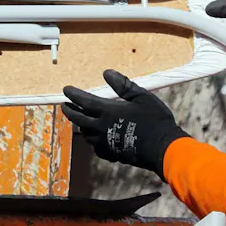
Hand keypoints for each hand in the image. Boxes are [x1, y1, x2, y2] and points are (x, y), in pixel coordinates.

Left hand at [60, 70, 187, 173]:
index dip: (73, 94)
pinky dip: (93, 140)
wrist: (161, 148)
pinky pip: (96, 147)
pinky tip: (97, 138)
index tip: (66, 89)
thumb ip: (123, 85)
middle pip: (78, 119)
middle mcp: (101, 127)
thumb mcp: (141, 96)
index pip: (84, 101)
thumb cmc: (154, 119)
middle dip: (70, 111)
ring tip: (80, 120)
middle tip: (64, 105)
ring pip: (86, 133)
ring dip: (81, 125)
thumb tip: (106, 72)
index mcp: (107, 111)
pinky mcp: (111, 153)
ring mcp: (105, 142)